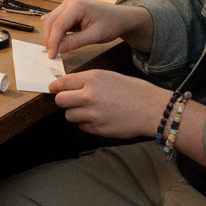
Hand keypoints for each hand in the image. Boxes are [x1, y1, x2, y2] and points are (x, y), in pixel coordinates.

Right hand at [41, 0, 152, 58]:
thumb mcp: (95, 36)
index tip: (52, 55)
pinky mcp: (66, 12)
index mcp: (77, 6)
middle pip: (50, 22)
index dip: (53, 41)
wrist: (120, 18)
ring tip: (57, 50)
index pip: (58, 25)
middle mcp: (69, 3)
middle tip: (53, 55)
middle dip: (50, 39)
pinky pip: (55, 23)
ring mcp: (67, 6)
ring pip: (49, 22)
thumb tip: (57, 49)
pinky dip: (55, 34)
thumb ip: (74, 42)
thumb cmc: (111, 24)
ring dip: (51, 36)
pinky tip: (60, 43)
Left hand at [49, 70, 167, 139]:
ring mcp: (92, 114)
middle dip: (64, 101)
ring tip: (91, 111)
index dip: (56, 87)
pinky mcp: (97, 128)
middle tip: (71, 101)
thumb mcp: (110, 76)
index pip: (62, 83)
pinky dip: (87, 124)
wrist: (152, 109)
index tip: (53, 89)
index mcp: (93, 78)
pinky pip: (82, 127)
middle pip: (60, 100)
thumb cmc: (135, 91)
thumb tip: (69, 86)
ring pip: (70, 116)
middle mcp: (89, 95)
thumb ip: (89, 81)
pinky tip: (100, 118)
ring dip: (76, 114)